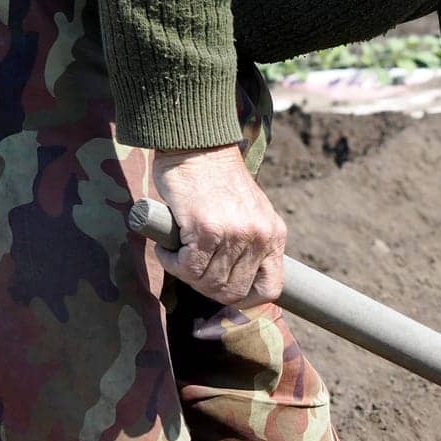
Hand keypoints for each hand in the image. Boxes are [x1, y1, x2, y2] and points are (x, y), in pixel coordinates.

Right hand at [150, 145, 286, 305]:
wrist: (196, 143)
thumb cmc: (214, 179)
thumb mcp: (248, 211)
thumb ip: (249, 242)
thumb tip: (236, 279)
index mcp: (274, 234)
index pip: (271, 288)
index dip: (245, 297)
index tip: (223, 288)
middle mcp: (259, 236)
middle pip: (234, 291)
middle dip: (207, 288)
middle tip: (189, 269)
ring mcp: (235, 234)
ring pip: (209, 282)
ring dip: (185, 274)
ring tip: (176, 253)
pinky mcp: (206, 229)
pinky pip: (187, 267)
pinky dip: (171, 263)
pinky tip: (166, 249)